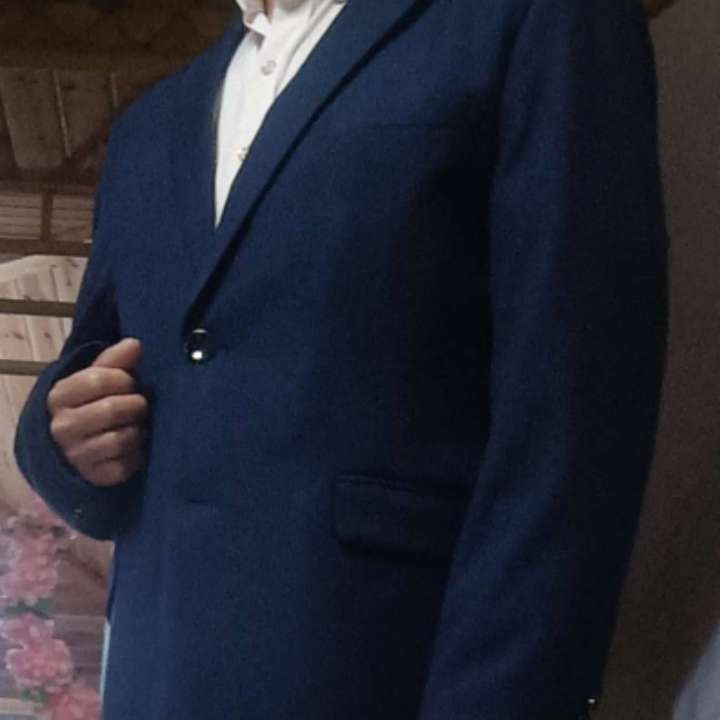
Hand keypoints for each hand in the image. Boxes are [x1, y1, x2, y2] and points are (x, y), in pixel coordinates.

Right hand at [46, 338, 148, 486]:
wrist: (75, 448)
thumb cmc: (92, 404)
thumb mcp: (97, 378)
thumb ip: (114, 361)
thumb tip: (135, 344)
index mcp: (60, 396)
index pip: (98, 379)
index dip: (124, 378)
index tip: (130, 382)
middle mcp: (62, 427)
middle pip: (112, 409)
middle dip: (136, 404)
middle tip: (140, 404)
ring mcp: (77, 455)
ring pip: (122, 438)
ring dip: (138, 429)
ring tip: (138, 425)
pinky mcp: (95, 477)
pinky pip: (127, 464)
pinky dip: (138, 454)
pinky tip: (136, 446)